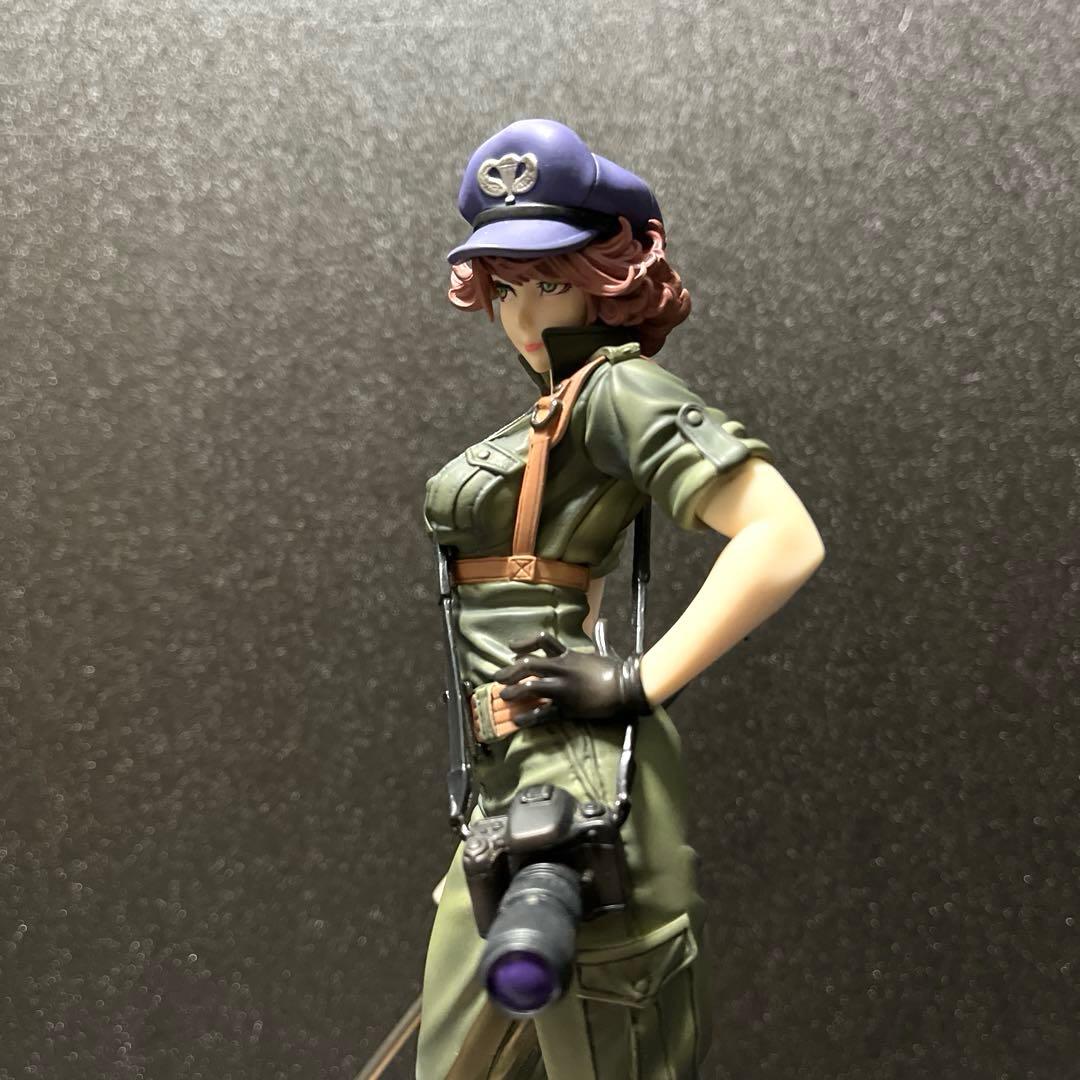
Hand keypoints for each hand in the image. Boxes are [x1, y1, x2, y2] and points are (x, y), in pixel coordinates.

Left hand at [493, 630, 651, 725]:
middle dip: (510, 671)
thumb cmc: (616, 669)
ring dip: (514, 692)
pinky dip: (528, 717)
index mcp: (568, 655)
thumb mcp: (603, 650)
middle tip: (498, 678)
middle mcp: (562, 669)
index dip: (524, 643)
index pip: (542, 641)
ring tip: (504, 696)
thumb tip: (603, 623)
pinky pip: (543, 713)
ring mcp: (563, 689)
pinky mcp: (567, 708)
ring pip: (531, 687)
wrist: (627, 688)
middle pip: (528, 665)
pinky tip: (517, 720)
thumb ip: (598, 638)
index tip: (511, 648)